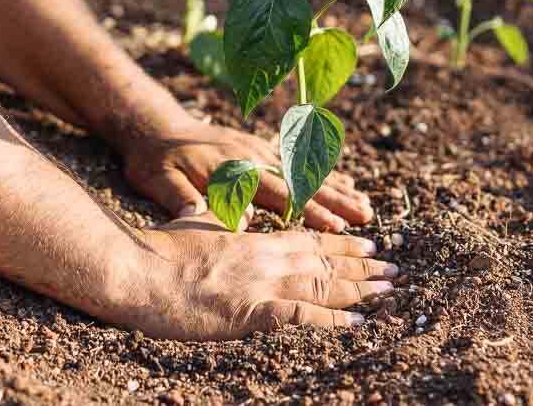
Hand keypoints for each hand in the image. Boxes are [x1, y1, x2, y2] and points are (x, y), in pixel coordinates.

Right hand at [110, 210, 396, 339]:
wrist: (137, 270)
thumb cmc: (160, 248)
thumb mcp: (197, 222)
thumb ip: (223, 217)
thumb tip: (238, 209)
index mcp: (254, 237)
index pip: (309, 238)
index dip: (342, 243)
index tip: (369, 243)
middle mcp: (266, 257)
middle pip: (325, 260)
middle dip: (363, 265)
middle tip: (395, 268)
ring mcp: (260, 284)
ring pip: (323, 283)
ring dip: (360, 288)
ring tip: (389, 290)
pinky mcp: (250, 312)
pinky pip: (302, 315)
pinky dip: (333, 319)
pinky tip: (358, 323)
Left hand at [122, 117, 372, 230]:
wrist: (152, 123)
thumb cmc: (153, 158)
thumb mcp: (158, 180)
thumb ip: (184, 198)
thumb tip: (209, 219)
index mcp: (233, 170)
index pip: (278, 194)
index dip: (308, 211)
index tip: (335, 226)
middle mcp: (252, 157)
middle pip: (301, 180)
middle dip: (336, 200)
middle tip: (367, 216)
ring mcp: (258, 150)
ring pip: (305, 170)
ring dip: (337, 187)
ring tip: (365, 203)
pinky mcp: (258, 147)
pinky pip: (297, 160)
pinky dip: (322, 171)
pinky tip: (343, 181)